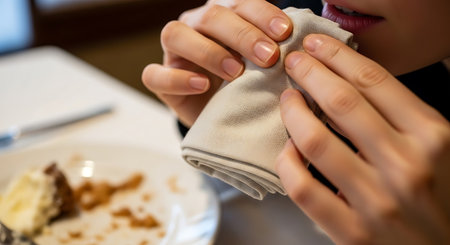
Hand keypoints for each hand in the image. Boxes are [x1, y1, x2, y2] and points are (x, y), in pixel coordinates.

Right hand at [141, 0, 291, 126]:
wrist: (223, 113)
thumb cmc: (247, 83)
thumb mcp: (262, 65)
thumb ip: (274, 50)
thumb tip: (303, 45)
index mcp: (223, 15)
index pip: (240, 3)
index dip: (262, 14)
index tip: (286, 33)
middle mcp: (195, 25)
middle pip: (211, 16)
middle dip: (242, 34)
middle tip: (268, 57)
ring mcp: (174, 51)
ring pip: (176, 34)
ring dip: (209, 51)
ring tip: (236, 72)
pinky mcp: (160, 79)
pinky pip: (155, 74)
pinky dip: (178, 78)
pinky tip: (202, 85)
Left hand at [276, 34, 449, 244]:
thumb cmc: (443, 199)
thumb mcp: (441, 149)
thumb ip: (406, 118)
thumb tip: (353, 85)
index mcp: (434, 137)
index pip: (374, 80)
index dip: (338, 56)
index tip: (317, 45)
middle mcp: (407, 165)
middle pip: (341, 102)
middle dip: (310, 73)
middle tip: (294, 62)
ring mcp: (378, 201)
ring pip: (315, 141)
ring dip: (293, 112)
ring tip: (288, 100)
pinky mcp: (353, 233)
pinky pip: (304, 188)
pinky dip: (288, 163)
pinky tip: (288, 150)